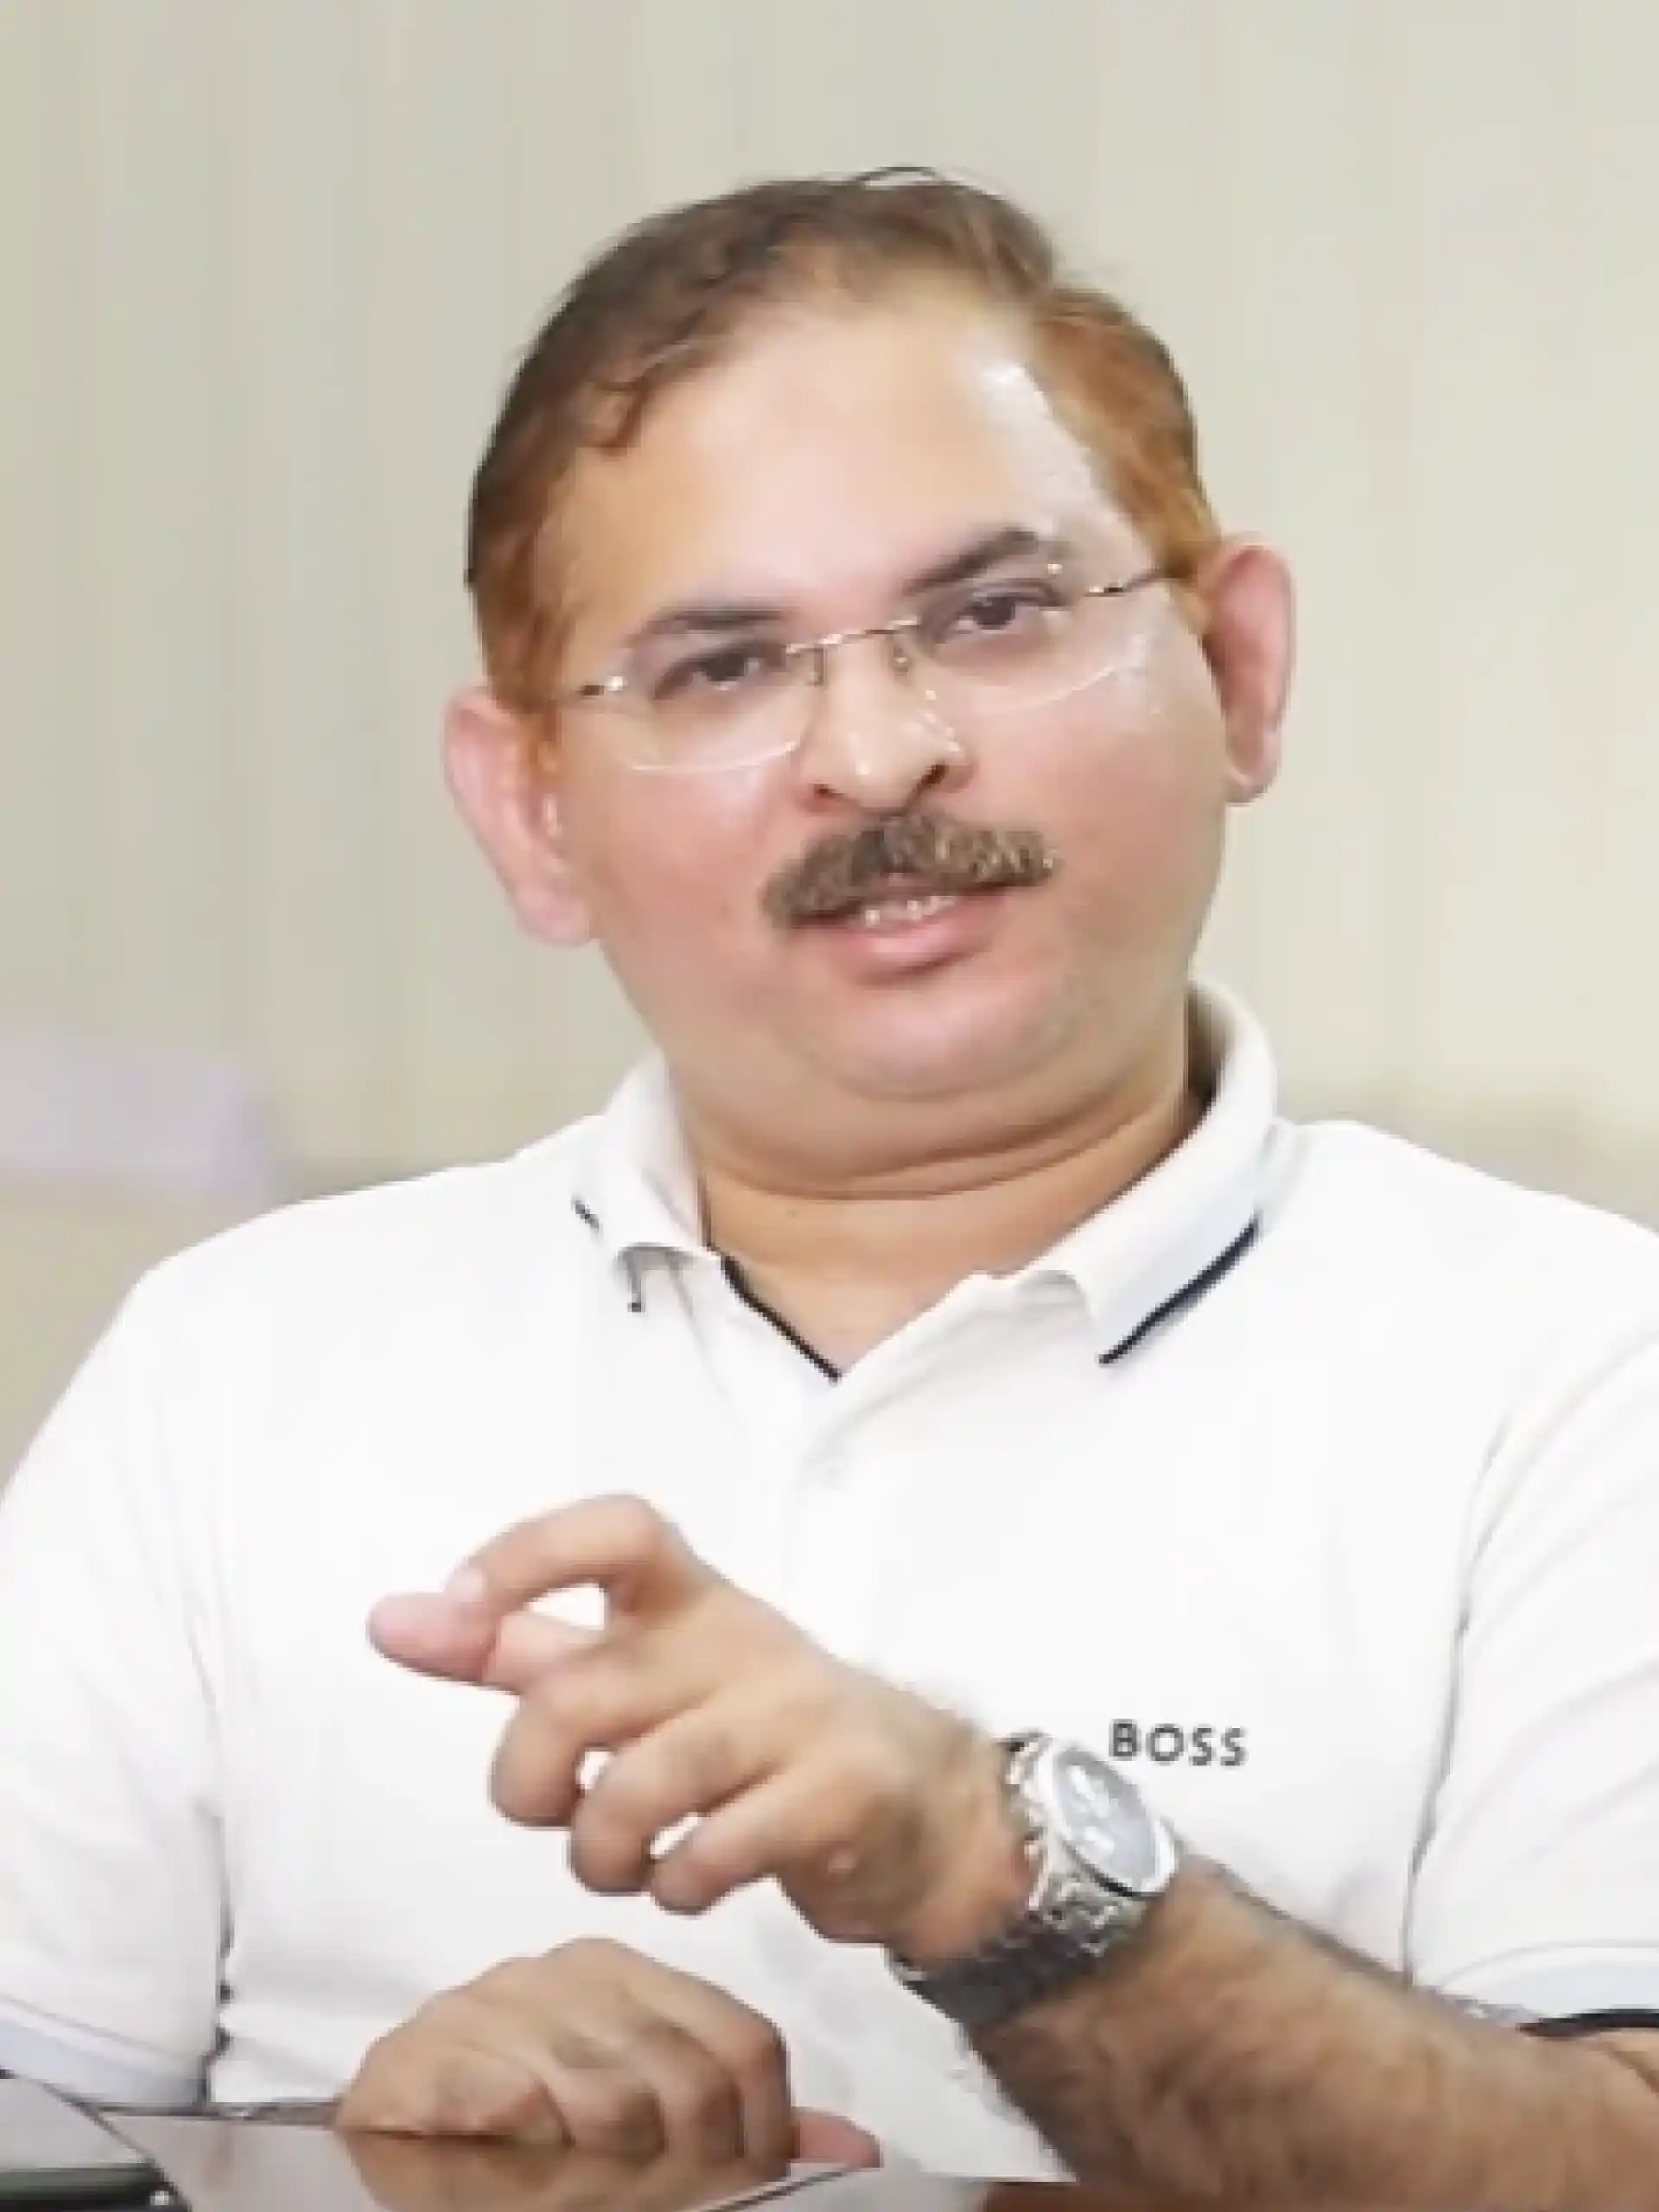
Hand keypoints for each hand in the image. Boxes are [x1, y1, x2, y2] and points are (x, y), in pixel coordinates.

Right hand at [336, 1937, 878, 2172]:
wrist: (392, 2137)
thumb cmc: (527, 2137)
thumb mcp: (647, 2126)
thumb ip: (742, 2132)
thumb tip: (855, 2150)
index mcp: (625, 1976)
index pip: (740, 2046)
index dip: (755, 2137)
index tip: (735, 2181)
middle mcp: (561, 1975)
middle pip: (679, 2083)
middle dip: (676, 2167)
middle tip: (643, 2193)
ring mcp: (489, 2008)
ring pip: (602, 2102)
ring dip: (598, 2173)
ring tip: (574, 2184)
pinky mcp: (421, 2056)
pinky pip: (510, 2106)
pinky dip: (523, 2152)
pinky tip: (514, 2162)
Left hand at [369, 1495, 1027, 1962]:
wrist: (926, 1810)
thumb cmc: (755, 1732)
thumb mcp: (642, 1677)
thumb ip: (516, 1648)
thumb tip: (388, 1618)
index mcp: (687, 1599)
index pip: (617, 1529)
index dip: (525, 1556)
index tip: (454, 1607)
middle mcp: (740, 1638)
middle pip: (582, 1693)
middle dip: (527, 1778)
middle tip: (544, 1814)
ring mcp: (798, 1711)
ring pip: (643, 1783)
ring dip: (599, 1851)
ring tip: (620, 1863)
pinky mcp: (841, 1790)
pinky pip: (716, 1852)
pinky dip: (678, 1887)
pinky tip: (691, 1882)